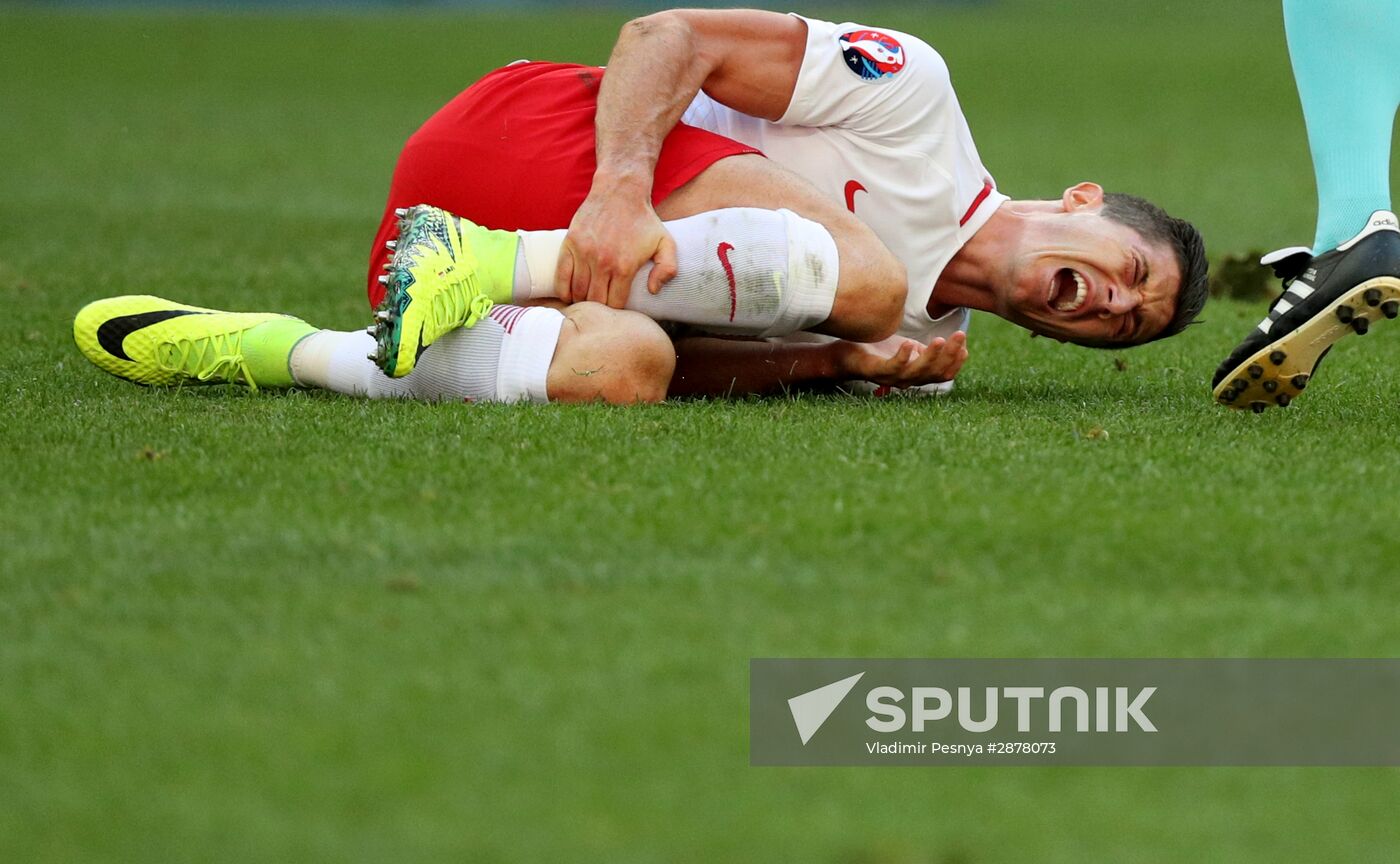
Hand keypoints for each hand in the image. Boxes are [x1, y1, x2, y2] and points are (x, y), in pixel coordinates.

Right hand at [555, 178, 678, 306]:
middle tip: (602, 308)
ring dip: (582, 300)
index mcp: (624, 267)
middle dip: (599, 308)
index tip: (617, 306)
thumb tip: (653, 291)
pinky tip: (570, 294)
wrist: (620, 192)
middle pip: (595, 301)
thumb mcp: (665, 242)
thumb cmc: (644, 220)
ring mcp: (583, 253)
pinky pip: (561, 276)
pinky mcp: (570, 244)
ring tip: (587, 301)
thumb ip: (667, 269)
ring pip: (577, 291)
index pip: (615, 304)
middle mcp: (602, 262)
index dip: (617, 309)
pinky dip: (564, 289)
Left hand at [834, 331, 968, 387]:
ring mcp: (891, 377)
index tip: (965, 343)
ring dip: (931, 356)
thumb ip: (927, 349)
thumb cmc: (878, 351)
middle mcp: (907, 379)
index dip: (956, 360)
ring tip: (939, 339)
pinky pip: (892, 368)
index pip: (943, 373)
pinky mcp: (875, 371)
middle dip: (950, 355)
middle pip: (935, 373)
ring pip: (917, 372)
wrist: (845, 356)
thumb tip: (955, 344)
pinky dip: (903, 357)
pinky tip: (910, 344)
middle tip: (959, 335)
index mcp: (917, 374)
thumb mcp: (908, 347)